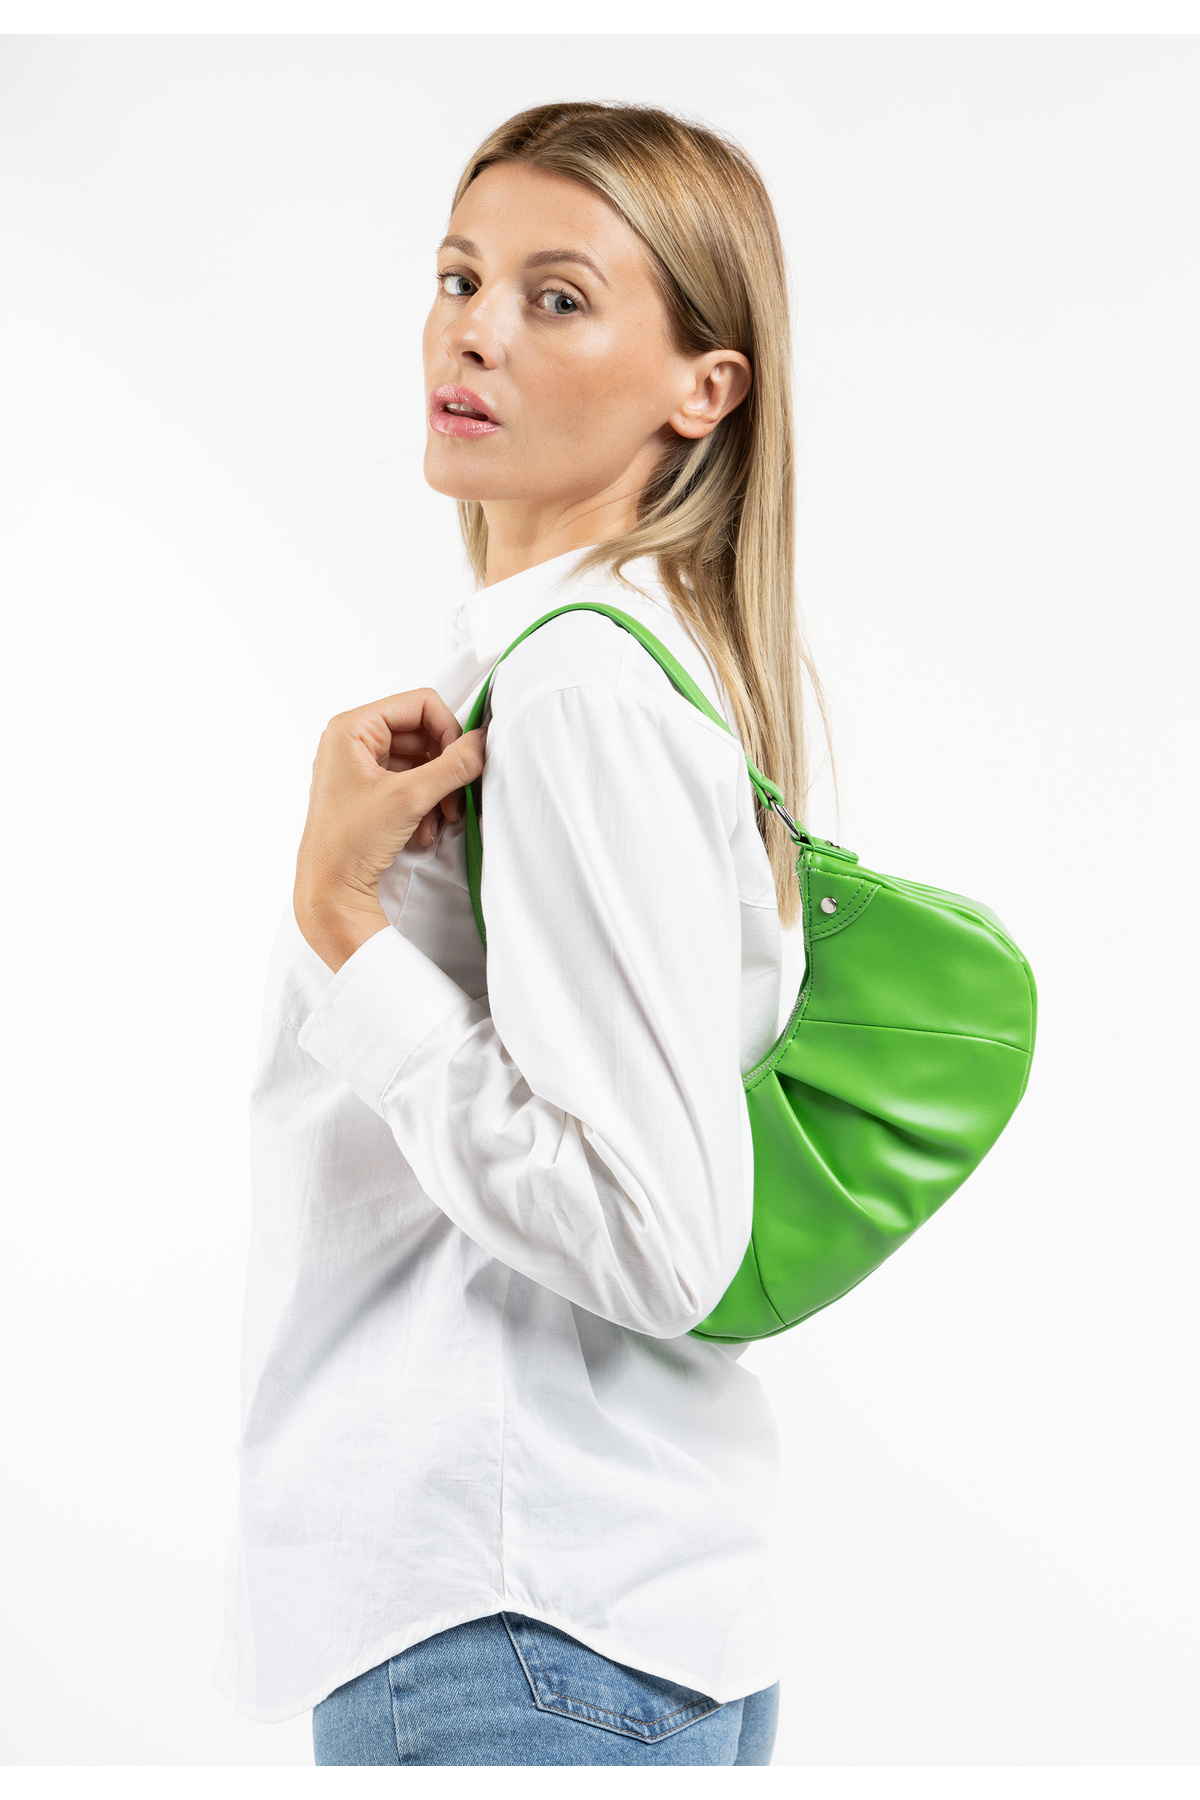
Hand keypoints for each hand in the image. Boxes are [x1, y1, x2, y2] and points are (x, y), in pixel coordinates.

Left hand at [294, 688, 486, 971]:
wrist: (330, 890)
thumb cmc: (349, 842)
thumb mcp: (409, 798)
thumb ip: (452, 766)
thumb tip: (483, 742)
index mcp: (351, 728)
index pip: (420, 703)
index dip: (448, 729)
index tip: (461, 762)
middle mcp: (354, 740)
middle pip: (423, 732)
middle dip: (444, 768)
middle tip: (455, 799)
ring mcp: (361, 766)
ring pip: (422, 761)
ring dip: (439, 790)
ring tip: (441, 819)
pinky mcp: (370, 791)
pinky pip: (412, 782)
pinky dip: (426, 804)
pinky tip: (424, 831)